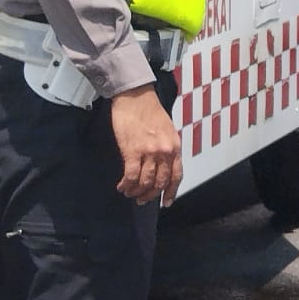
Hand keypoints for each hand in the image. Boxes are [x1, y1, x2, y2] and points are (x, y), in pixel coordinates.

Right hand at [111, 84, 182, 205]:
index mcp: (175, 147)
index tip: (167, 202)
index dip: (171, 192)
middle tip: (142, 200)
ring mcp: (149, 152)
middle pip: (160, 182)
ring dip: (136, 191)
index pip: (177, 176)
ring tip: (129, 193)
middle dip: (150, 195)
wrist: (135, 97)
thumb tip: (162, 166)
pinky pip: (131, 175)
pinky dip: (126, 184)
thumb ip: (167, 148)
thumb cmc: (150, 111)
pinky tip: (122, 186)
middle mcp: (165, 152)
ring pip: (145, 182)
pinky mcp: (132, 151)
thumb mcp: (168, 130)